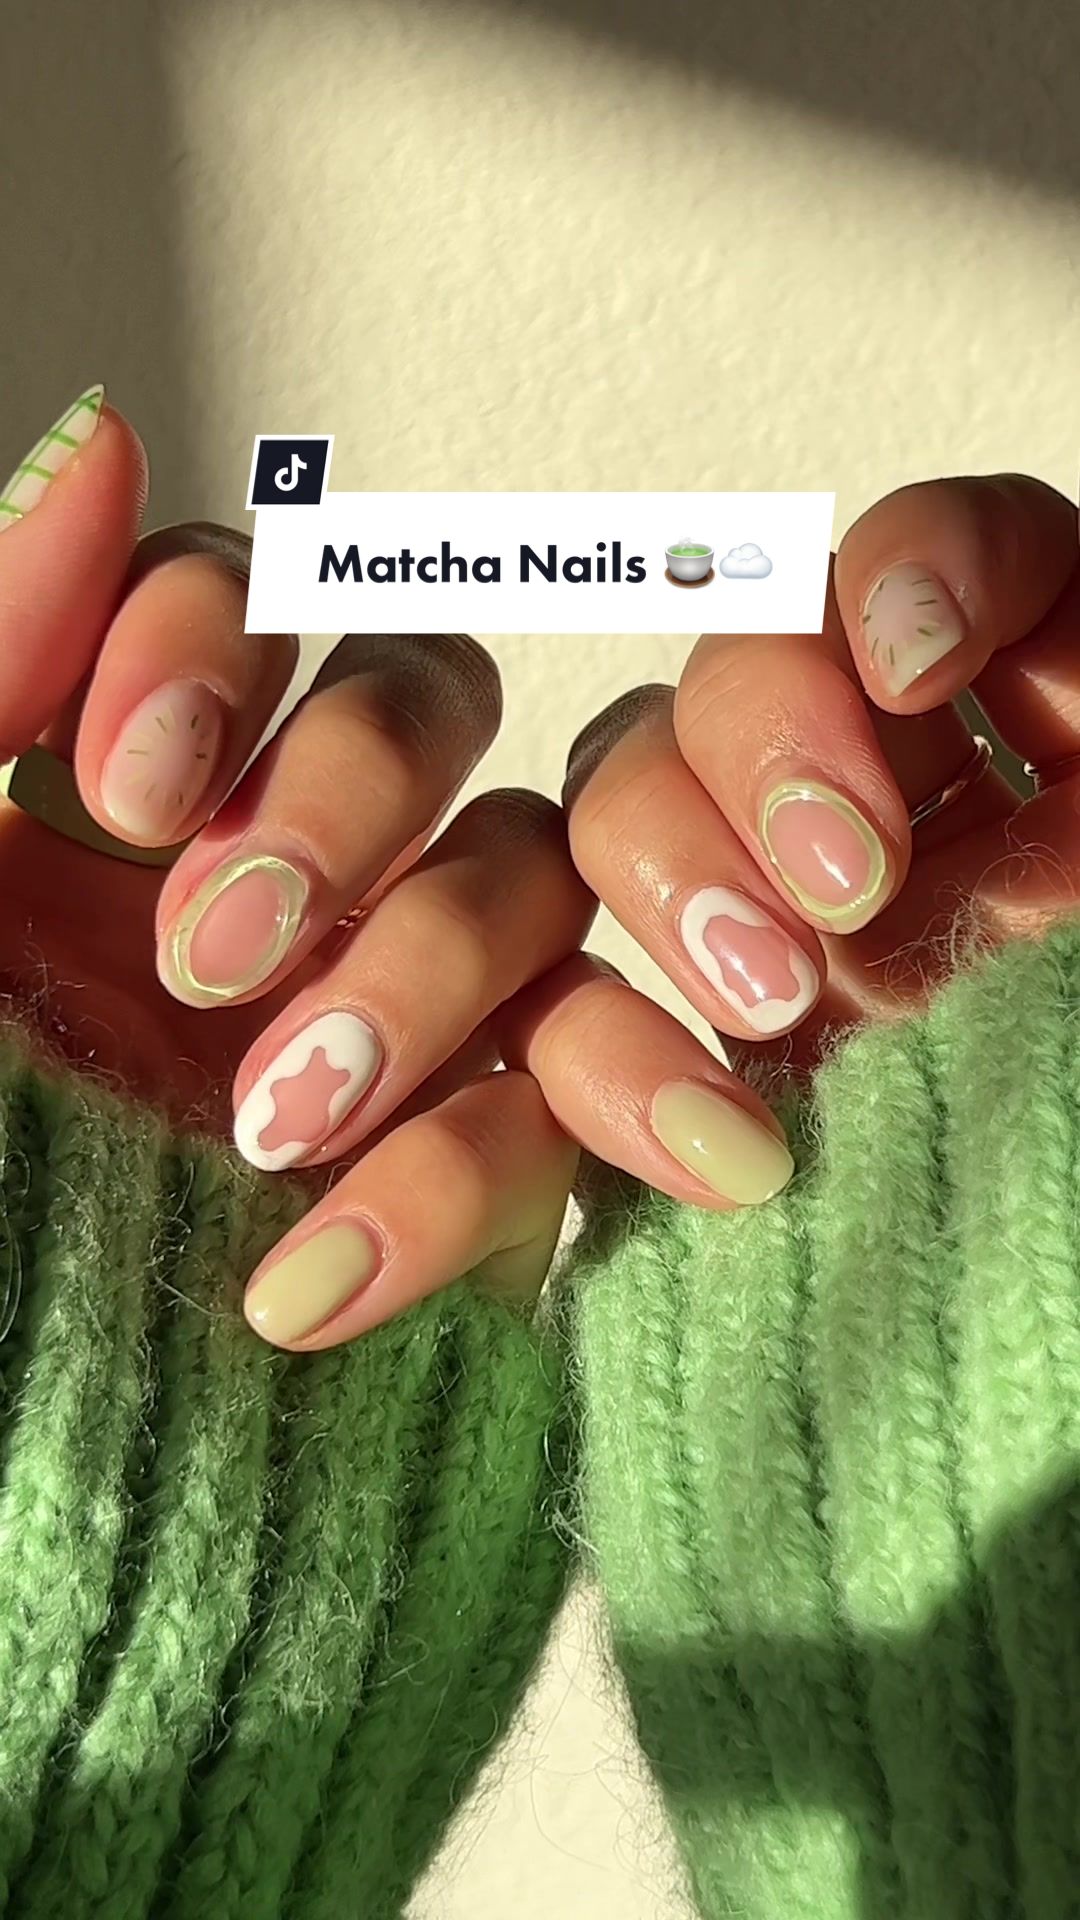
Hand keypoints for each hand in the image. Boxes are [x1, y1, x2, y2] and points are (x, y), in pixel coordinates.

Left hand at [0, 389, 594, 1346]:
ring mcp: (397, 1029)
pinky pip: (559, 1127)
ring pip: (534, 897)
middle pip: (436, 716)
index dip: (226, 646)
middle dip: (352, 806)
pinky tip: (316, 1276)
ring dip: (428, 980)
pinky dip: (466, 1180)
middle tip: (209, 964)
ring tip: (278, 1126)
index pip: (261, 603)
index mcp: (130, 805)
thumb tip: (112, 436)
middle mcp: (286, 885)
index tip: (127, 793)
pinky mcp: (476, 1192)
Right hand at [518, 474, 1079, 1209]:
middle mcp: (890, 775)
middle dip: (757, 749)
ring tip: (776, 1002)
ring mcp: (779, 903)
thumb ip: (1058, 854)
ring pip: (621, 806)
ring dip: (671, 879)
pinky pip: (575, 1019)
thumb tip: (928, 906)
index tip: (920, 664)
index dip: (909, 568)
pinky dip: (610, 1066)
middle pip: (739, 665)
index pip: (948, 555)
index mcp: (1036, 701)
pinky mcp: (708, 1043)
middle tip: (845, 882)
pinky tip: (722, 1146)